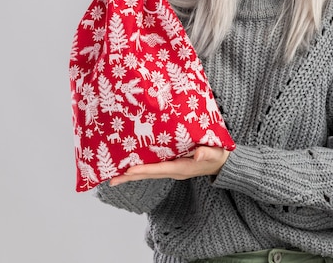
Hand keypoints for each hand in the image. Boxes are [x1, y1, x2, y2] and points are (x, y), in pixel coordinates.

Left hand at [109, 147, 230, 185]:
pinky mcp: (171, 166)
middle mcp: (173, 171)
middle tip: (111, 179)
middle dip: (130, 177)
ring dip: (131, 175)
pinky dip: (140, 169)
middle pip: (148, 175)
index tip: (128, 171)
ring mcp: (171, 170)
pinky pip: (152, 169)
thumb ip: (207, 153)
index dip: (144, 170)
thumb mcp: (215, 152)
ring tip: (113, 177)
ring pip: (148, 173)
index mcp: (181, 168)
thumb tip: (199, 154)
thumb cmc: (217, 155)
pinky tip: (129, 167)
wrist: (221, 163)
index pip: (159, 169)